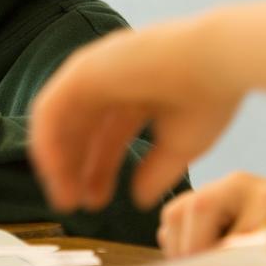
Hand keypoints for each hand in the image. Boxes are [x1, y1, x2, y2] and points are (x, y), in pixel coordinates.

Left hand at [29, 17, 242, 211]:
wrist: (217, 62)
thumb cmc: (208, 97)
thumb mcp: (180, 146)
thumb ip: (156, 172)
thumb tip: (138, 200)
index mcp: (136, 93)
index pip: (106, 136)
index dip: (98, 171)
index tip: (92, 203)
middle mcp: (111, 81)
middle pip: (80, 130)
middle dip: (72, 168)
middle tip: (70, 204)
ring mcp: (93, 72)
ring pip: (60, 121)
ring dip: (57, 159)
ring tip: (63, 197)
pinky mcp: (81, 69)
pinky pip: (49, 109)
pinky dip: (48, 141)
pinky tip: (55, 172)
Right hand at [157, 172, 265, 256]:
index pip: (247, 223)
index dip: (241, 258)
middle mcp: (237, 184)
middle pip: (202, 207)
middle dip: (198, 249)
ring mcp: (211, 188)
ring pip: (178, 213)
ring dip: (182, 250)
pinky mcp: (192, 199)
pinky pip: (170, 221)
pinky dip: (175, 246)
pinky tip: (195, 263)